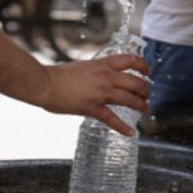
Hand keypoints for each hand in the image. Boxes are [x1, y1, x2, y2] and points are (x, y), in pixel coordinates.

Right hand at [36, 54, 150, 134]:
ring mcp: (100, 93)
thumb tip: (104, 77)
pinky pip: (113, 119)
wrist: (45, 83)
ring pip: (129, 99)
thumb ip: (96, 71)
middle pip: (135, 82)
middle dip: (145, 90)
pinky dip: (123, 127)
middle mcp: (105, 76)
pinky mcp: (93, 108)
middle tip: (147, 95)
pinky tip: (130, 132)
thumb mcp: (83, 66)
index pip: (130, 60)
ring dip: (141, 105)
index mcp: (102, 64)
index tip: (147, 71)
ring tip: (145, 109)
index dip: (143, 65)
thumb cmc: (59, 75)